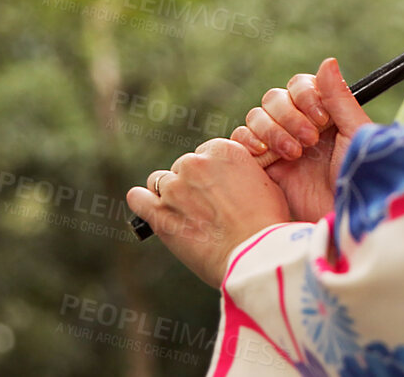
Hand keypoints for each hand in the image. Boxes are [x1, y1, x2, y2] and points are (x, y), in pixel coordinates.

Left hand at [126, 138, 289, 287]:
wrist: (255, 254)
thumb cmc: (265, 223)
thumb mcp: (265, 183)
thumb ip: (240, 172)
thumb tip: (229, 178)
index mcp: (224, 150)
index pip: (206, 153)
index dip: (212, 172)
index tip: (218, 188)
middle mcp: (196, 163)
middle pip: (183, 166)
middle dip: (192, 184)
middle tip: (206, 207)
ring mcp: (174, 188)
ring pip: (160, 181)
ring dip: (170, 194)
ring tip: (185, 214)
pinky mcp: (159, 213)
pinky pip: (138, 198)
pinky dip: (142, 201)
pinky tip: (151, 209)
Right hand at [231, 57, 370, 221]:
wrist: (344, 221)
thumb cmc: (359, 179)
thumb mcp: (355, 135)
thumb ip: (339, 99)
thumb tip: (328, 61)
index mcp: (324, 114)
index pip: (299, 86)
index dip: (305, 96)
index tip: (321, 118)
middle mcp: (300, 126)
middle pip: (274, 99)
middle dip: (288, 116)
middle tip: (309, 140)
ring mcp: (279, 146)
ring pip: (256, 118)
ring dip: (272, 130)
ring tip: (294, 154)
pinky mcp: (263, 169)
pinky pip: (241, 143)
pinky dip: (248, 142)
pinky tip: (266, 154)